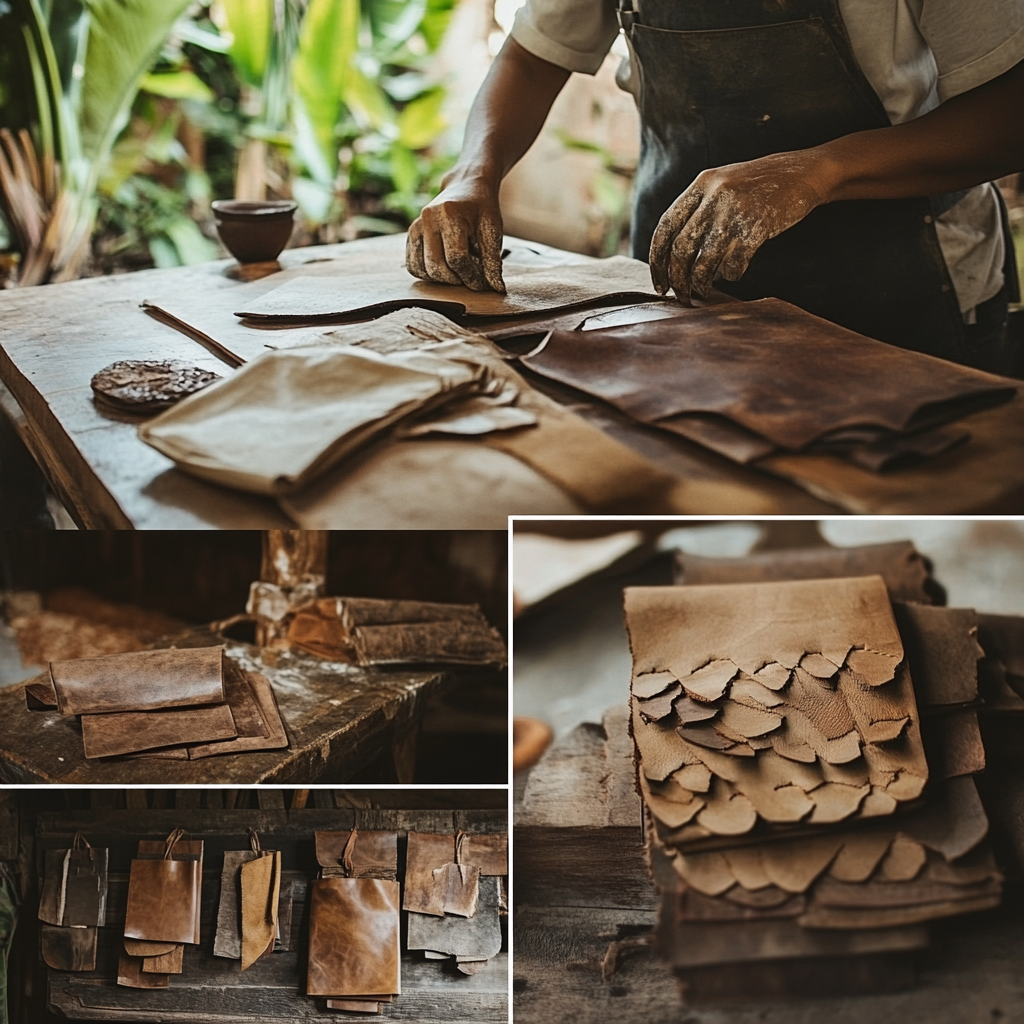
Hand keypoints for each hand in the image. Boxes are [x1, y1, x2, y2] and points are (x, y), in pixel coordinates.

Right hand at [406, 174, 505, 292]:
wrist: (465, 187)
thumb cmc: (482, 209)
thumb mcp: (492, 230)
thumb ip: (492, 260)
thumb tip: (496, 288)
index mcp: (450, 215)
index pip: (457, 258)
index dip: (471, 277)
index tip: (483, 284)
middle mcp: (428, 219)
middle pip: (437, 267)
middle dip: (456, 280)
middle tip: (470, 278)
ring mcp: (416, 227)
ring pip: (423, 270)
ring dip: (442, 280)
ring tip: (458, 270)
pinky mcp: (410, 234)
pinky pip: (413, 266)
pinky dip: (428, 275)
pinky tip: (444, 269)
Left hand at [649, 152, 829, 302]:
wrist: (805, 172)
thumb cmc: (760, 185)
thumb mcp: (723, 184)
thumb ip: (699, 210)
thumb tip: (675, 256)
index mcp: (701, 184)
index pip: (666, 227)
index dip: (658, 260)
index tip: (659, 282)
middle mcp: (714, 195)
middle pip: (682, 248)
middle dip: (678, 279)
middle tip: (681, 296)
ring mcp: (736, 211)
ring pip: (704, 261)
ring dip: (701, 283)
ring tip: (703, 292)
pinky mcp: (757, 227)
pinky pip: (734, 263)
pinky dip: (731, 274)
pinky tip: (734, 274)